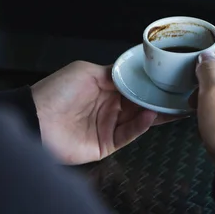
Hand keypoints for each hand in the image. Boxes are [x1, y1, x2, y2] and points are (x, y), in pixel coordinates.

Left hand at [31, 61, 174, 164]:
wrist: (36, 119)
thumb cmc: (56, 91)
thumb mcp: (85, 71)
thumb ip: (112, 72)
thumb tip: (133, 71)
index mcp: (104, 87)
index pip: (133, 85)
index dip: (149, 82)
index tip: (167, 76)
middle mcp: (109, 106)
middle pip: (140, 102)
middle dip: (158, 98)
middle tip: (178, 93)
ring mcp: (108, 125)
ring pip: (139, 119)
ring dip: (155, 111)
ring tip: (170, 104)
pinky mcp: (106, 143)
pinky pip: (128, 134)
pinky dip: (141, 126)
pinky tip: (150, 115)